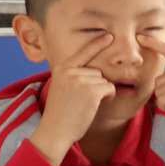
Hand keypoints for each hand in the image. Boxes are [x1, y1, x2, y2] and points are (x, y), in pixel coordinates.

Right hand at [29, 33, 115, 165]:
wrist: (55, 131)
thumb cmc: (60, 113)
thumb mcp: (62, 88)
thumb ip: (73, 76)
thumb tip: (95, 71)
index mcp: (61, 68)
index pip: (82, 53)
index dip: (97, 43)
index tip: (109, 35)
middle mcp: (70, 71)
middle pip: (97, 71)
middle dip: (97, 85)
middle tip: (83, 101)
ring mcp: (80, 80)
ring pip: (104, 80)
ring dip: (101, 93)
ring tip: (86, 105)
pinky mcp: (91, 90)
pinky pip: (109, 88)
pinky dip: (107, 97)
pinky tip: (94, 106)